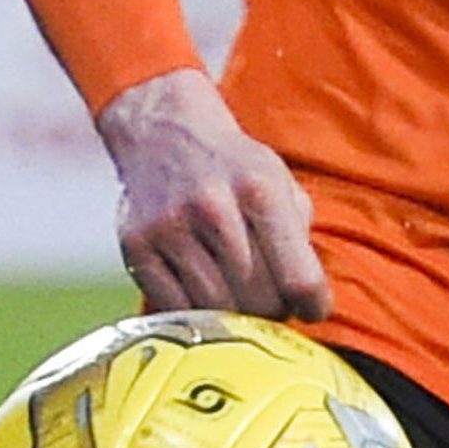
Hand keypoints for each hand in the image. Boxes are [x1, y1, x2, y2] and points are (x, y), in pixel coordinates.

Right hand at [96, 67, 332, 320]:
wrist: (163, 132)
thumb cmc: (234, 167)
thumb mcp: (280, 184)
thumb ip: (298, 240)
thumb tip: (307, 303)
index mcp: (260, 189)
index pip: (299, 278)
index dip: (312, 306)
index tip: (311, 309)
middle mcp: (213, 206)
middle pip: (259, 300)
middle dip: (273, 309)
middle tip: (272, 300)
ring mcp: (169, 227)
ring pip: (218, 310)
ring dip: (236, 316)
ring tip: (241, 296)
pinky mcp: (136, 245)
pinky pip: (175, 307)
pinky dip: (196, 313)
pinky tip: (205, 293)